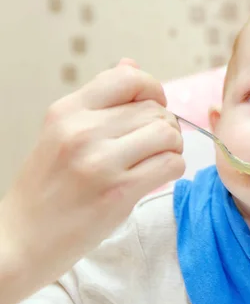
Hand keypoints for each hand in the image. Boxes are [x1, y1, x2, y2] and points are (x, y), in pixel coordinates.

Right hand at [0, 58, 184, 303]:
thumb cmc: (46, 186)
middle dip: (166, 125)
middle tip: (156, 144)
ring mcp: (100, 162)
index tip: (154, 107)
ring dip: (174, 146)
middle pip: (155, 109)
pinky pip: (171, 164)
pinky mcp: (118, 192)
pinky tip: (159, 174)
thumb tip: (132, 63)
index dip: (153, 89)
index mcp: (67, 111)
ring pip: (168, 134)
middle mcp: (83, 130)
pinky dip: (175, 167)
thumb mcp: (60, 133)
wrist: (21, 241)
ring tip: (160, 158)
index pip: (129, 78)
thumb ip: (99, 100)